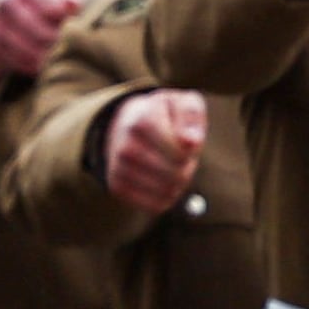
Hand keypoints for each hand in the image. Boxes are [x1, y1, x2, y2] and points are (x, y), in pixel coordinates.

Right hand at [98, 86, 208, 211]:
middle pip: (175, 174)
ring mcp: (119, 168)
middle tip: (183, 157)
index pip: (179, 153)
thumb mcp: (182, 102)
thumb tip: (191, 143)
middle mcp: (126, 146)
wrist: (127, 123)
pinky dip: (166, 197)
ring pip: (166, 192)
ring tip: (172, 167)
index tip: (187, 142)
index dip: (191, 152)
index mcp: (142, 121)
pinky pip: (154, 206)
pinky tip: (162, 181)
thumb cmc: (164, 114)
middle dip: (187, 168)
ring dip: (178, 184)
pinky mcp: (117, 187)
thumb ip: (191, 115)